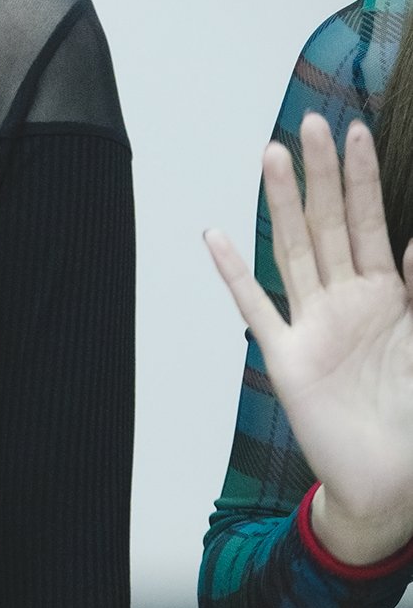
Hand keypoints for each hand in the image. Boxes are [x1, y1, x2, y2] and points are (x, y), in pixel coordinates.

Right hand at [205, 112, 412, 556]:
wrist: (391, 483)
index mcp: (388, 296)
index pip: (372, 223)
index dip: (362, 179)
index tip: (355, 132)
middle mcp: (346, 301)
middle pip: (330, 223)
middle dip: (321, 174)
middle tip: (311, 123)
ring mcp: (313, 325)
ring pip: (294, 250)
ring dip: (281, 204)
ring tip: (270, 155)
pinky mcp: (287, 359)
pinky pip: (257, 308)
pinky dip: (234, 273)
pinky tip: (216, 237)